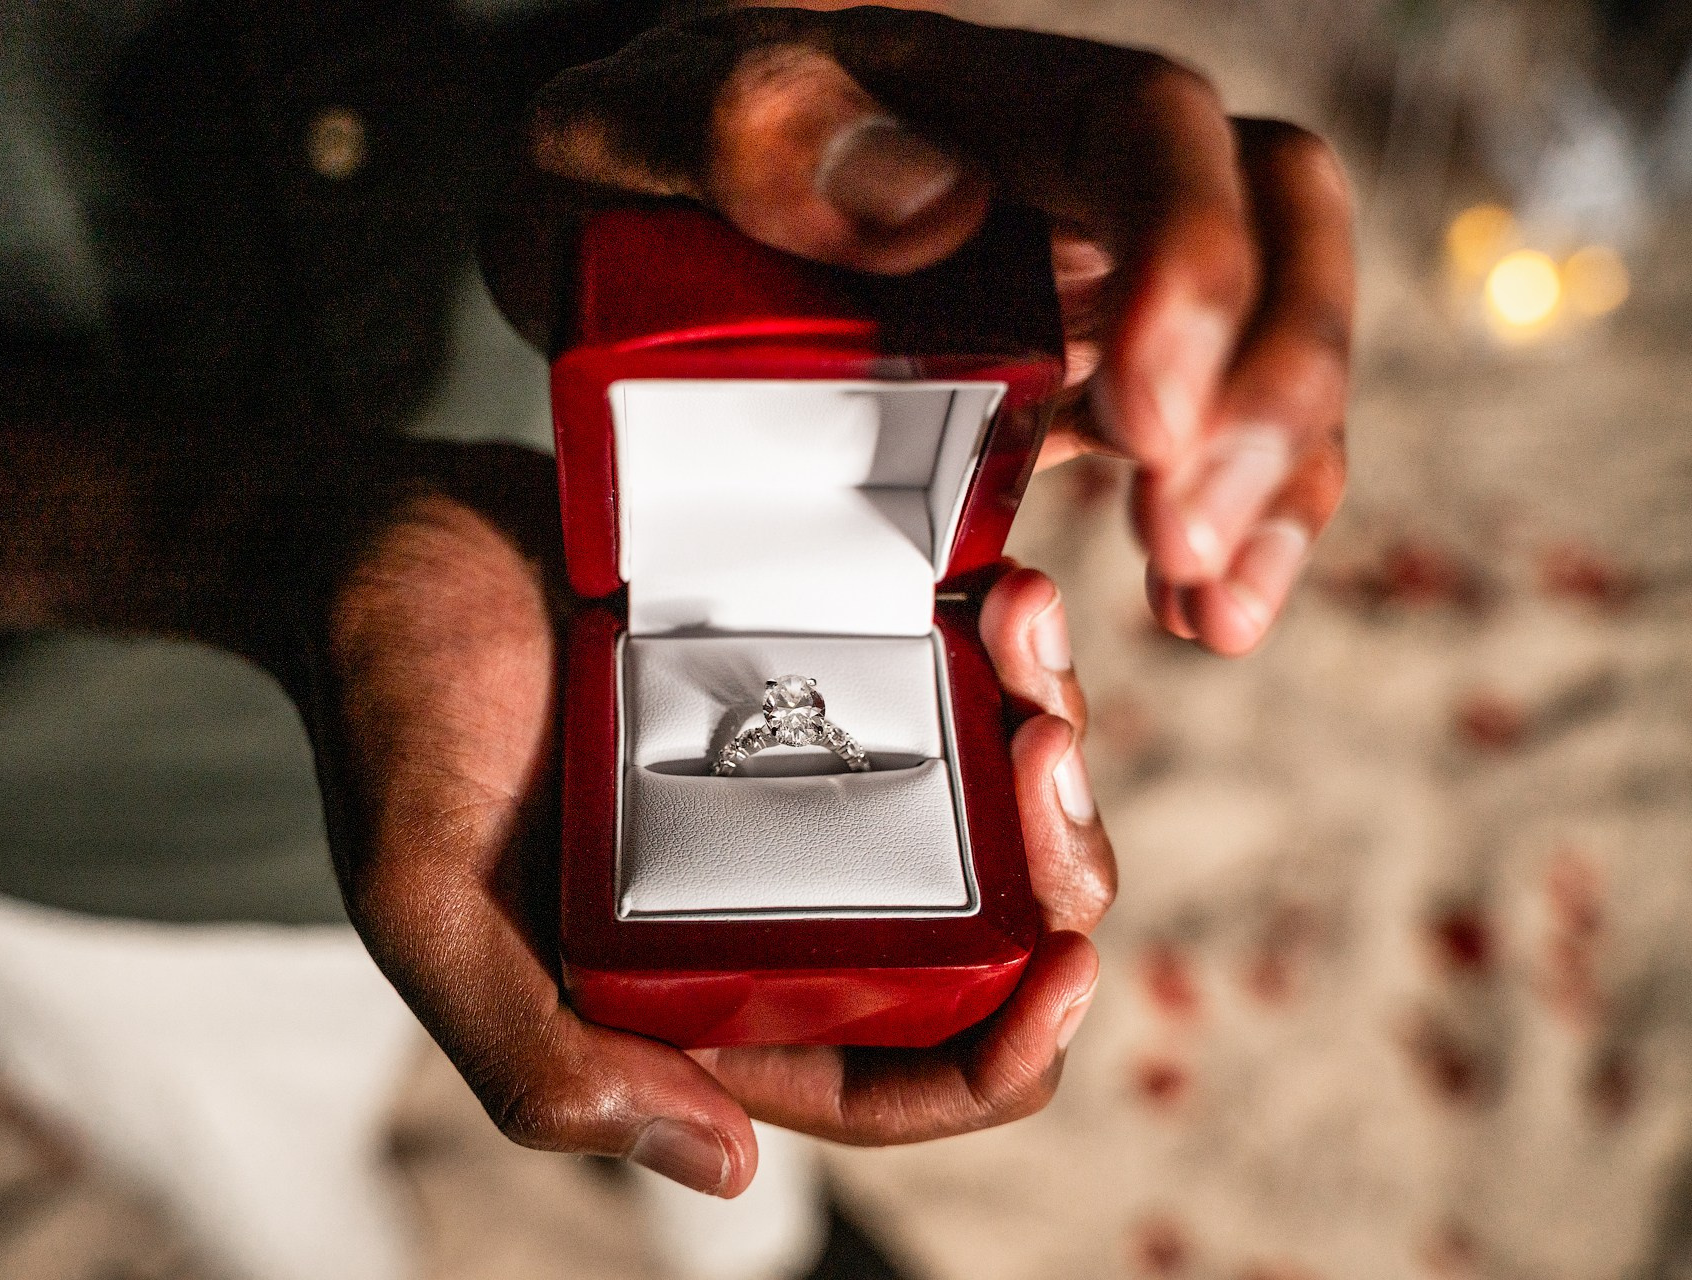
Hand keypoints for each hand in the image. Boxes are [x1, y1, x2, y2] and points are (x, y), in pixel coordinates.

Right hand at [300, 451, 1109, 1195]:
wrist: (375, 537)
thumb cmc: (387, 716)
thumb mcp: (427, 903)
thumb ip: (537, 1054)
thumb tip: (725, 1174)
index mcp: (694, 988)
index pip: (885, 1081)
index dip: (1001, 1061)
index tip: (1072, 970)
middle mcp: (768, 896)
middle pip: (978, 942)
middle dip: (1051, 871)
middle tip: (1046, 749)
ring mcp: (799, 777)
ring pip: (986, 809)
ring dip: (1041, 737)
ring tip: (1019, 626)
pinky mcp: (811, 664)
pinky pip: (948, 682)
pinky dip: (995, 649)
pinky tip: (995, 586)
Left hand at [488, 3, 1353, 655]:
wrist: (627, 222)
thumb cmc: (639, 167)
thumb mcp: (630, 130)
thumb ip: (744, 133)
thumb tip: (928, 205)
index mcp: (976, 97)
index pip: (1150, 129)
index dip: (1190, 260)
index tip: (1143, 415)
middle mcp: (1068, 181)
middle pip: (1274, 224)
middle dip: (1266, 388)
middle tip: (1182, 538)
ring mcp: (1092, 284)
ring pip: (1268, 339)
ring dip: (1275, 480)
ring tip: (1213, 608)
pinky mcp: (1085, 385)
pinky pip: (1211, 437)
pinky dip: (1236, 528)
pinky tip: (1200, 613)